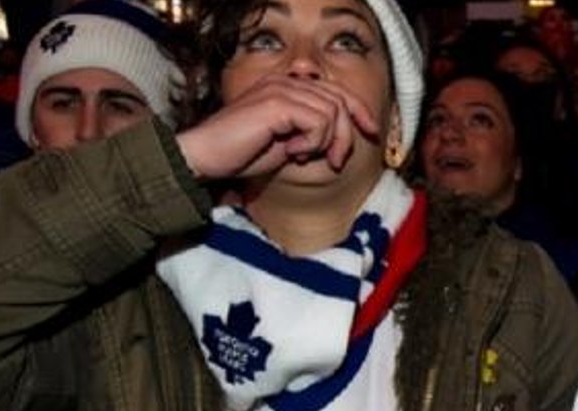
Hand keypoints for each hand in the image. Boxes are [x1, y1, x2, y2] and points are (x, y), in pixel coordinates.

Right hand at [175, 76, 378, 179]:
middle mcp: (286, 81)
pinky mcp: (278, 102)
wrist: (205, 157)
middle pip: (340, 101)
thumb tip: (343, 141)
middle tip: (337, 162)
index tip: (372, 133)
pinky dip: (313, 143)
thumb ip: (313, 135)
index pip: (337, 91)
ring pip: (333, 112)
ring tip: (302, 156)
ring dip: (326, 142)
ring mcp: (281, 88)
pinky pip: (319, 122)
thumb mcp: (288, 145)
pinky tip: (291, 153)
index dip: (360, 111)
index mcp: (288, 86)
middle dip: (346, 135)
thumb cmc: (241, 154)